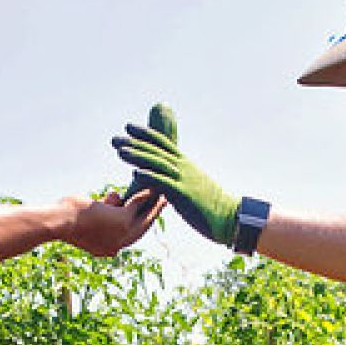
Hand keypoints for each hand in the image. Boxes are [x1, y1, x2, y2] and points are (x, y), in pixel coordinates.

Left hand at [60, 188, 162, 257]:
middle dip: (151, 215)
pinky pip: (137, 206)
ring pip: (143, 218)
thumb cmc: (65, 217)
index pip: (127, 236)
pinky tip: (150, 188)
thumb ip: (104, 208)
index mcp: (105, 249)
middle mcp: (115, 246)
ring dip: (153, 205)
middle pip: (140, 229)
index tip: (145, 212)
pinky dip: (144, 196)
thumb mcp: (88, 213)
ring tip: (160, 193)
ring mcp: (120, 234)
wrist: (58, 222)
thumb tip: (116, 196)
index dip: (138, 223)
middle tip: (160, 203)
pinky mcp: (121, 220)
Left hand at [113, 104, 241, 247]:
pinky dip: (149, 176)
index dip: (145, 134)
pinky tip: (136, 174)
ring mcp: (183, 179)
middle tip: (115, 139)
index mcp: (185, 163)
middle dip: (134, 143)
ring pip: (157, 163)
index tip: (129, 128)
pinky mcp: (184, 194)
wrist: (230, 216)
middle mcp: (183, 167)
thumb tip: (162, 184)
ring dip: (138, 156)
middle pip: (155, 150)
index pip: (162, 143)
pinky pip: (164, 183)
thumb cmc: (211, 205)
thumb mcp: (192, 187)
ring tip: (120, 151)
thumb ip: (176, 182)